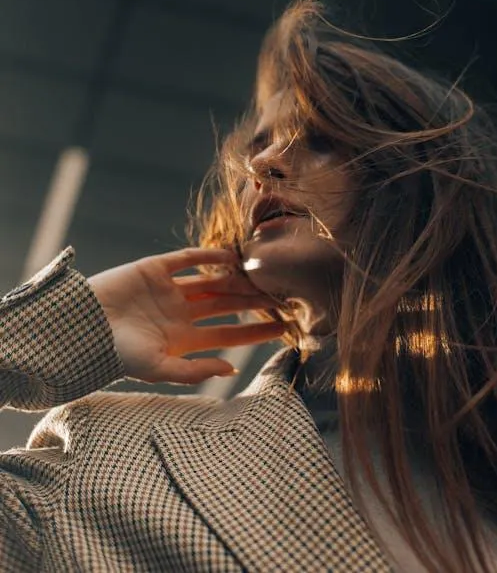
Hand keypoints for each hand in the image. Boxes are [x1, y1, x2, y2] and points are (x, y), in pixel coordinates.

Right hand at [88, 247, 285, 384]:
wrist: (81, 329)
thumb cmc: (117, 356)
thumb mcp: (158, 369)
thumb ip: (195, 370)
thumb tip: (233, 367)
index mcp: (183, 338)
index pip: (230, 333)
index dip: (257, 330)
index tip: (285, 327)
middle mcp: (181, 313)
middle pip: (227, 305)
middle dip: (255, 302)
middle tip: (286, 296)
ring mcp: (169, 289)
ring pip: (213, 281)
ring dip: (238, 279)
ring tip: (265, 275)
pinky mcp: (155, 268)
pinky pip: (187, 258)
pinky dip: (209, 255)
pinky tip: (232, 256)